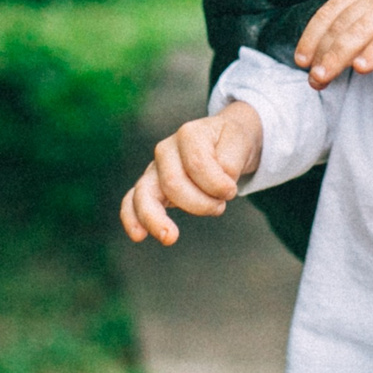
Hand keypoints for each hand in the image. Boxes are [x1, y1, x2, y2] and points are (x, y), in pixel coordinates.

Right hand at [120, 102, 264, 244]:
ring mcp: (155, 169)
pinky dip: (132, 218)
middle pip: (173, 183)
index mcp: (189, 134)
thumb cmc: (231, 141)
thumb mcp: (241, 141)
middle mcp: (166, 150)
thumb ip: (231, 161)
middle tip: (220, 207)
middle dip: (201, 204)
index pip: (197, 164)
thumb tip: (219, 185)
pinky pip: (132, 202)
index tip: (232, 190)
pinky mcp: (150, 186)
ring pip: (145, 194)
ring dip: (157, 218)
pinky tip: (138, 235)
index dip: (217, 184)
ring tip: (170, 237)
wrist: (224, 138)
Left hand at [292, 0, 372, 87]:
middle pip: (342, 24)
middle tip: (312, 80)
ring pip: (361, 31)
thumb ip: (362, 22)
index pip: (330, 11)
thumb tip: (330, 51)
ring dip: (339, 56)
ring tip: (325, 78)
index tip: (300, 60)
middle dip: (322, 53)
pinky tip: (362, 68)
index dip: (312, 36)